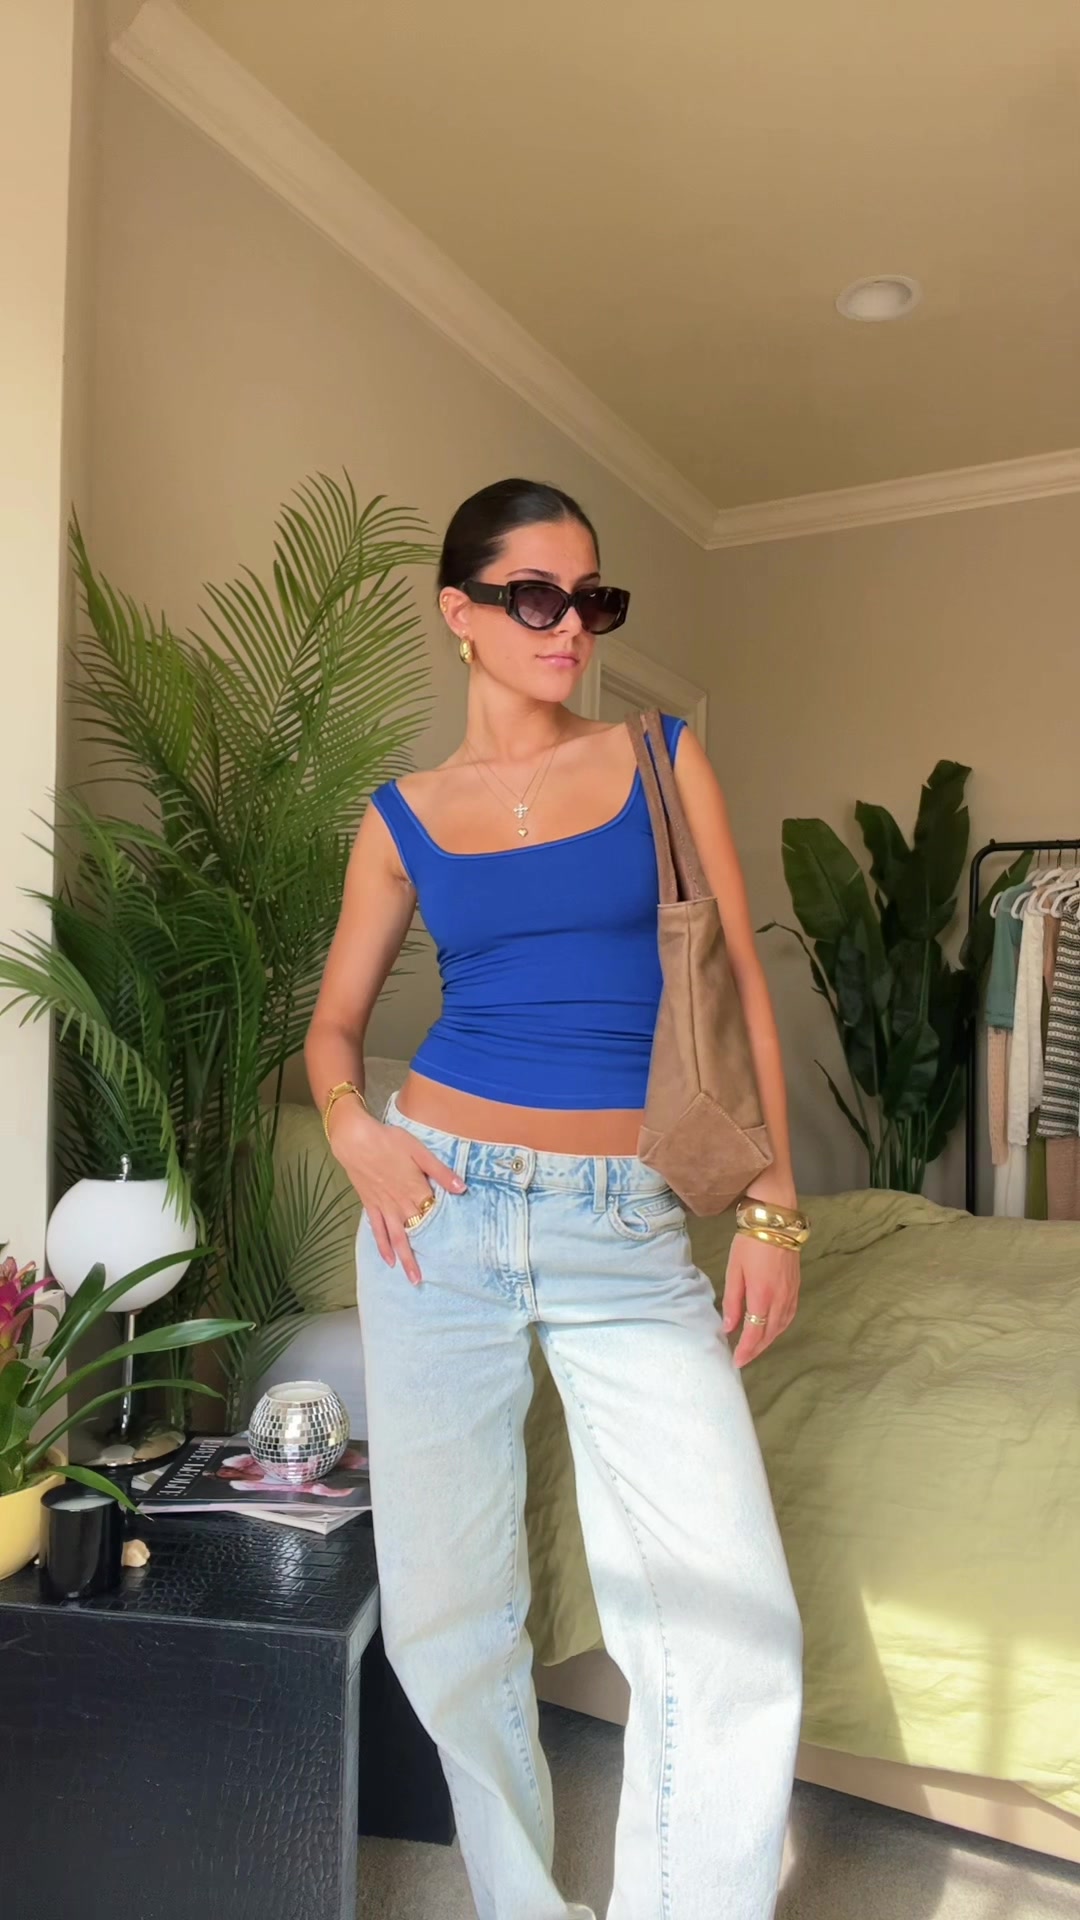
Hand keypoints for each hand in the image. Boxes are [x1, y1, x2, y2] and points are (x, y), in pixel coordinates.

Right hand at [326, 1102, 464, 1284]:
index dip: (443, 1231)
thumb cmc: (389, 1141)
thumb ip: (440, 1172)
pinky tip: (388, 1260)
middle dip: (424, 1255)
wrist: (355, 1140)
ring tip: (412, 1279)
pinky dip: (383, 1246)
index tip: (455, 1250)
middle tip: (433, 1276)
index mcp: (415, 1190)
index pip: (433, 1215)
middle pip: (416, 1233)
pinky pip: (378, 1231)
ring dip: (405, 1259)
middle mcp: (400, 1204)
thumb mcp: (420, 1151)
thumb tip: (462, 1188)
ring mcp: (384, 1207)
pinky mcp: (371, 1206)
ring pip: (397, 1238)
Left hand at [721, 1232, 799, 1368]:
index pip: (754, 1333)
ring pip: (781, 1327)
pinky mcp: (796, 1287)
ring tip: (755, 1347)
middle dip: (756, 1349)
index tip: (736, 1362)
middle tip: (743, 1359)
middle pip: (770, 1334)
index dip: (745, 1350)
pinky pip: (789, 1316)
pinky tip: (772, 1328)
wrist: (776, 1221)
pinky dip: (779, 1327)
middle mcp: (780, 1300)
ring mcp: (791, 1294)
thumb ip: (732, 1301)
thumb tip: (728, 1327)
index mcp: (762, 1296)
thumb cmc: (750, 1242)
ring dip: (769, 1340)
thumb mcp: (734, 1270)